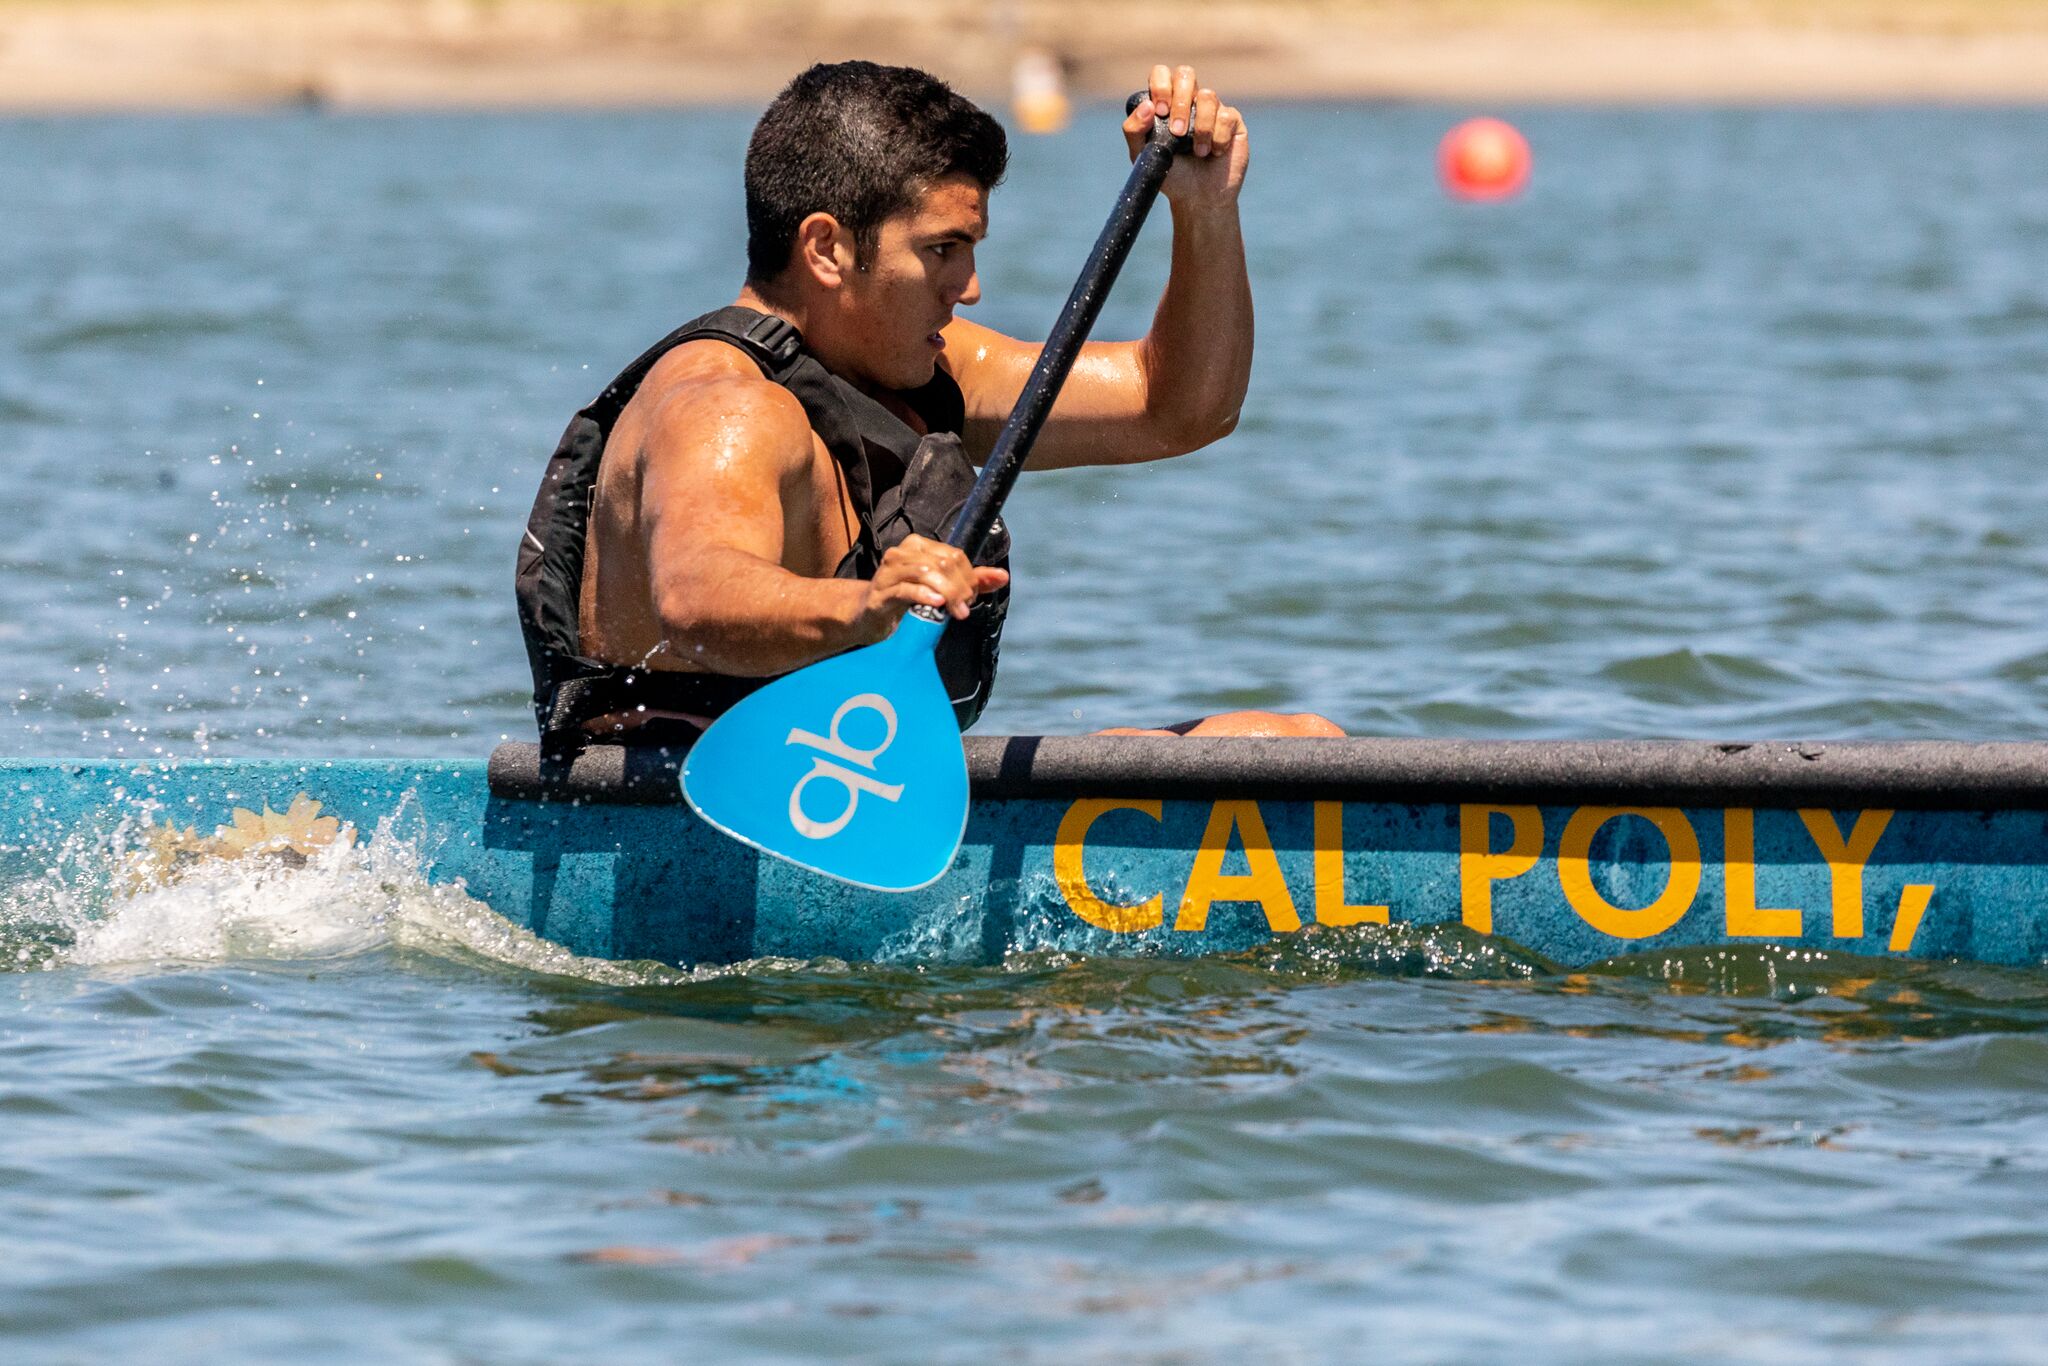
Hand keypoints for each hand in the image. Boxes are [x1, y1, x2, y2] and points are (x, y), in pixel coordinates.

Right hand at [855, 534, 1008, 640]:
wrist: (869, 616)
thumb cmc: (907, 600)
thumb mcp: (942, 588)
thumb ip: (972, 581)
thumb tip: (1002, 577)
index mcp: (918, 545)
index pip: (955, 555)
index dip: (969, 577)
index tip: (971, 598)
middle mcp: (903, 552)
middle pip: (944, 564)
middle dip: (961, 588)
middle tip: (964, 608)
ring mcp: (889, 570)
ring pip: (928, 573)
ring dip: (948, 594)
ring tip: (956, 611)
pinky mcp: (881, 591)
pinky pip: (906, 588)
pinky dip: (925, 595)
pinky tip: (937, 603)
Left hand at [1123, 64, 1247, 208]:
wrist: (1199, 199)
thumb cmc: (1171, 175)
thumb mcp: (1143, 156)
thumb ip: (1134, 131)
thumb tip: (1146, 106)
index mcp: (1165, 102)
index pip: (1161, 74)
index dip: (1161, 86)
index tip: (1160, 112)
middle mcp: (1189, 100)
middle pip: (1186, 74)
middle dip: (1180, 102)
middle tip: (1176, 132)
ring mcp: (1212, 108)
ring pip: (1208, 95)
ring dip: (1200, 127)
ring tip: (1198, 152)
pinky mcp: (1232, 120)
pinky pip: (1226, 116)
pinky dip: (1218, 138)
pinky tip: (1215, 153)